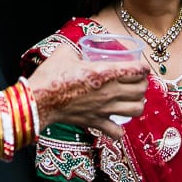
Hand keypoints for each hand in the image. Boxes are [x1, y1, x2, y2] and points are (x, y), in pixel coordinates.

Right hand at [26, 45, 148, 138]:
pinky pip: (118, 132)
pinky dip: (119, 129)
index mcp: (105, 71)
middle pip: (141, 90)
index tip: (140, 67)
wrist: (39, 100)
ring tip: (130, 100)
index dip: (142, 67)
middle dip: (142, 84)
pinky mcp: (96, 122)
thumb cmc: (50, 76)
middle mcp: (110, 91)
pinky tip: (114, 122)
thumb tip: (77, 51)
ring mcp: (105, 109)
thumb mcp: (64, 53)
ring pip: (137, 110)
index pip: (137, 70)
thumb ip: (75, 49)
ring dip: (137, 104)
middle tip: (136, 82)